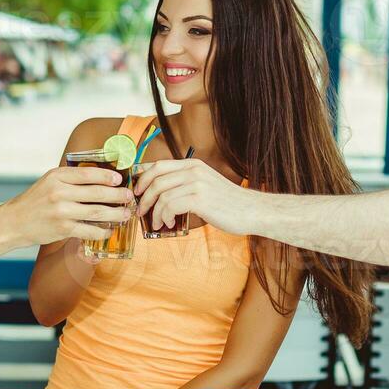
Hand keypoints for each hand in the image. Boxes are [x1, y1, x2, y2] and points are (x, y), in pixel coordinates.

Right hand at [9, 165, 132, 246]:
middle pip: (97, 193)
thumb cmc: (35, 201)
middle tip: (129, 196)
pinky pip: (89, 230)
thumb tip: (101, 178)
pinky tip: (109, 230)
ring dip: (115, 213)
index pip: (89, 174)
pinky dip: (102, 231)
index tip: (120, 179)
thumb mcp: (49, 181)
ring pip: (97, 212)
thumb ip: (71, 179)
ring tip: (126, 213)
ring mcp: (61, 211)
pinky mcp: (63, 229)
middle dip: (118, 195)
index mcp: (57, 176)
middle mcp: (59, 192)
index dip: (107, 176)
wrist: (14, 222)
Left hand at [134, 158, 254, 235]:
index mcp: (193, 165)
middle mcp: (193, 170)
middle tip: (140, 210)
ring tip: (155, 222)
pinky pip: (170, 206)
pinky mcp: (199, 199)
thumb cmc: (228, 203)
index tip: (137, 191)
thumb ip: (186, 184)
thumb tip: (162, 195)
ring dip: (153, 211)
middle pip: (155, 178)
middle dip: (142, 196)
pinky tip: (168, 224)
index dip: (142, 177)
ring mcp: (196, 183)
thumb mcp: (205, 185)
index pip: (158, 164)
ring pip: (161, 194)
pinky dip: (164, 217)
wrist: (251, 210)